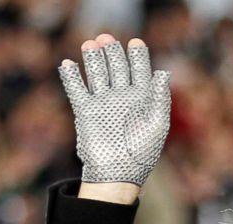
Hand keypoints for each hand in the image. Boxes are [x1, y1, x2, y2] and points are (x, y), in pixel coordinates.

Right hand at [59, 35, 170, 186]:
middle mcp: (122, 98)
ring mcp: (103, 103)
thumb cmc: (142, 153)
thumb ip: (160, 98)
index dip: (138, 56)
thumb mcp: (158, 125)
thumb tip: (163, 72)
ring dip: (93, 58)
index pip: (140, 70)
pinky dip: (72, 77)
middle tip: (106, 39)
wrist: (117, 174)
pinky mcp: (85, 112)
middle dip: (112, 52)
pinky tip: (68, 64)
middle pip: (116, 67)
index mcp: (142, 99)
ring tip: (90, 44)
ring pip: (97, 74)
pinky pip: (77, 90)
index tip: (135, 42)